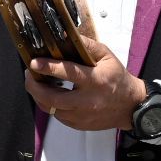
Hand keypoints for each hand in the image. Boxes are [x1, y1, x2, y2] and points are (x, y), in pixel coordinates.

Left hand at [23, 40, 147, 132]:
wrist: (131, 106)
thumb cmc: (118, 78)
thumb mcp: (107, 56)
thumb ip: (88, 46)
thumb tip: (66, 35)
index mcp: (95, 81)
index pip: (69, 73)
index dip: (49, 67)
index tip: (33, 63)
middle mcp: (86, 101)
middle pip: (52, 98)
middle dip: (34, 86)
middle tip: (29, 75)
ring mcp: (82, 116)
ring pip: (51, 109)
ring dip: (39, 96)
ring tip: (36, 83)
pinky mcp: (79, 125)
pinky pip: (57, 116)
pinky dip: (50, 105)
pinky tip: (50, 95)